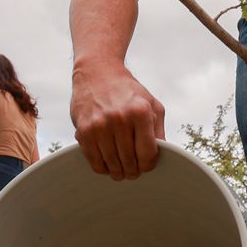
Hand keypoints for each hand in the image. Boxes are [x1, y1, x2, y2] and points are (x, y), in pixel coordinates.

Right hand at [70, 59, 164, 179]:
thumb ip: (158, 129)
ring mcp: (100, 125)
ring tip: (120, 171)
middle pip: (129, 161)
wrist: (97, 73)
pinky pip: (94, 160)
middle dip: (133, 171)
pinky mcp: (84, 130)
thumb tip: (162, 154)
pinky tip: (106, 165)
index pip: (147, 153)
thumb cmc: (127, 90)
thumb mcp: (151, 104)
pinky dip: (101, 167)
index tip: (145, 166)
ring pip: (111, 164)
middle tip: (133, 173)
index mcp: (140, 112)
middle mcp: (120, 119)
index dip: (148, 165)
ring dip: (117, 172)